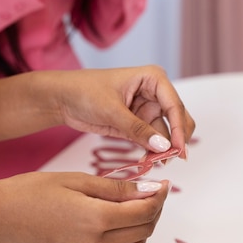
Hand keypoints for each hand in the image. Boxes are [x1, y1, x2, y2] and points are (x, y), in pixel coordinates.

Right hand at [0, 172, 169, 242]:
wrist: (0, 216)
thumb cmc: (34, 191)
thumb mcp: (78, 180)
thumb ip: (117, 188)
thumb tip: (150, 190)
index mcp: (96, 219)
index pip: (144, 212)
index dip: (159, 197)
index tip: (162, 184)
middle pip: (143, 232)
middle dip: (153, 211)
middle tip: (150, 192)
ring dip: (142, 229)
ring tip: (133, 208)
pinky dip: (125, 242)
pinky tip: (116, 224)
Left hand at [46, 65, 194, 158]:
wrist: (63, 99)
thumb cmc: (85, 92)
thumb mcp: (111, 110)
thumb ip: (137, 129)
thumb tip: (163, 146)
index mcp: (153, 79)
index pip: (174, 105)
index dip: (179, 129)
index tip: (179, 150)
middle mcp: (155, 94)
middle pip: (177, 119)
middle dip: (176, 140)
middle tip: (171, 159)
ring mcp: (147, 111)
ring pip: (165, 134)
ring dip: (162, 150)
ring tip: (153, 163)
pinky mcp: (138, 126)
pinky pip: (152, 141)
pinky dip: (152, 152)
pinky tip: (146, 161)